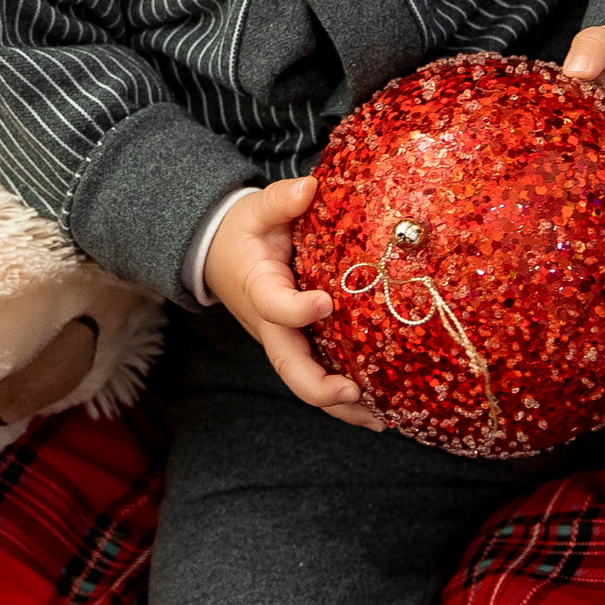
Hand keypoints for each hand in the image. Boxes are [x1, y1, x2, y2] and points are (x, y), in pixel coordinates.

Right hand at [201, 180, 381, 425]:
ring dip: (340, 406)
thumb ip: (281, 199)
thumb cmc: (246, 231)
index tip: (325, 303)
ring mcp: (284, 341)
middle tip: (354, 392)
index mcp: (258, 288)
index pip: (274, 306)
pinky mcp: (299, 346)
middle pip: (288, 366)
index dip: (296, 309)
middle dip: (319, 385)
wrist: (221, 254)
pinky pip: (320, 376)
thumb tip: (310, 186)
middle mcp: (270, 325)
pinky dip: (346, 400)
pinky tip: (382, 410)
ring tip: (382, 419)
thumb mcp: (257, 209)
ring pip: (306, 382)